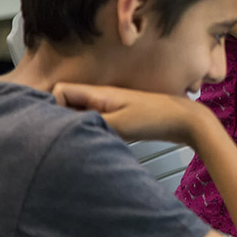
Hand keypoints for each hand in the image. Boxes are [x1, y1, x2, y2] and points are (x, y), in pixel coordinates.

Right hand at [52, 82, 205, 143]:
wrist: (185, 122)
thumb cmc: (155, 118)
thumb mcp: (119, 124)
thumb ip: (89, 123)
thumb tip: (62, 127)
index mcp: (99, 93)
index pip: (60, 91)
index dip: (52, 106)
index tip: (55, 125)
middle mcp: (101, 98)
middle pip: (67, 103)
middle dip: (60, 119)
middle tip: (62, 139)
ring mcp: (109, 107)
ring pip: (80, 114)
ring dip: (76, 127)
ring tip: (77, 143)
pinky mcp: (118, 118)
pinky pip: (94, 123)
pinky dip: (90, 132)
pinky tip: (95, 144)